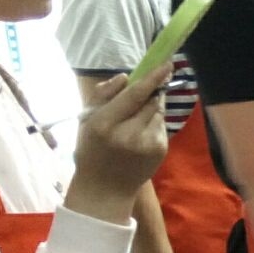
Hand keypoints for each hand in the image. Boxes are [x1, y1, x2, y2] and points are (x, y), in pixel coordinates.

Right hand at [64, 65, 171, 222]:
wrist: (106, 188)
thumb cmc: (92, 150)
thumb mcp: (86, 120)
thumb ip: (103, 95)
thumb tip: (125, 77)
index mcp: (105, 124)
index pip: (134, 95)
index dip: (153, 78)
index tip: (166, 64)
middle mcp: (129, 134)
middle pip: (151, 100)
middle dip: (152, 90)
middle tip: (145, 89)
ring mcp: (148, 144)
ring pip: (158, 111)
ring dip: (151, 107)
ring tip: (134, 119)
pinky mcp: (161, 150)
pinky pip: (161, 125)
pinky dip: (153, 122)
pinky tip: (140, 133)